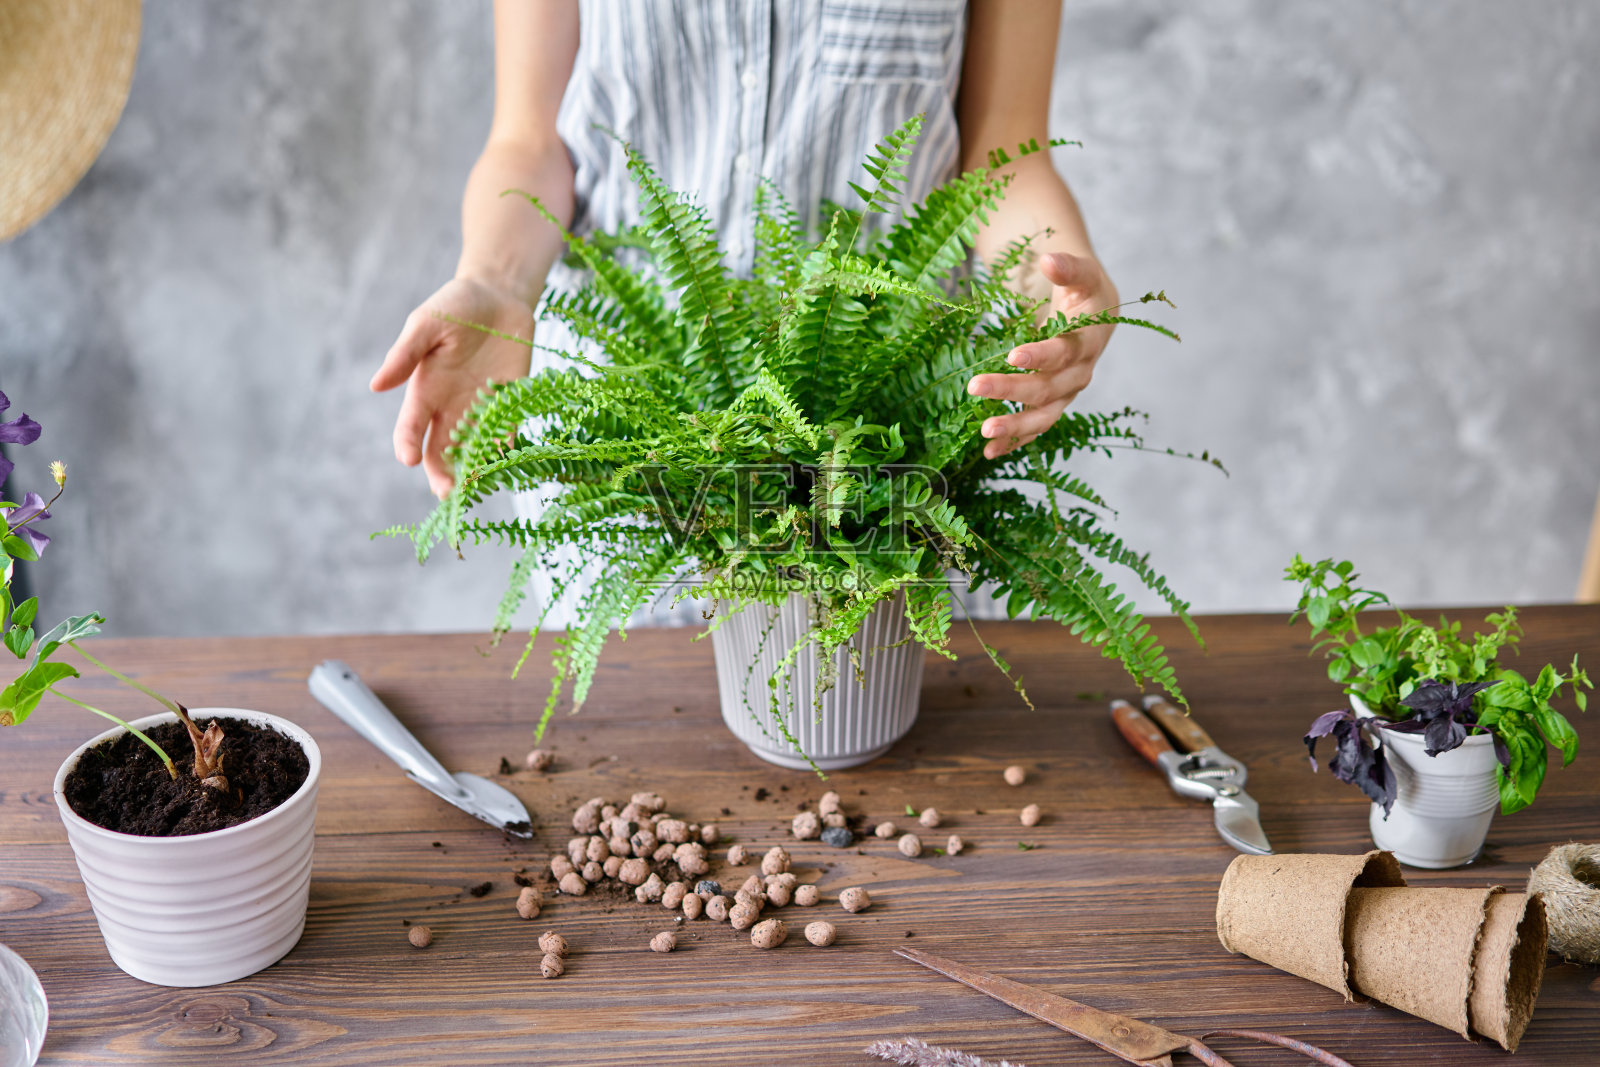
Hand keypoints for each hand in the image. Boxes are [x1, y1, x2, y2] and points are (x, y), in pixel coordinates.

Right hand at [371, 276, 534, 496]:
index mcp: (425, 390)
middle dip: (441, 472)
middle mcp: (450, 407)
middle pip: (441, 450)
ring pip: (473, 450)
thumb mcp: (427, 323)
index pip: (411, 426)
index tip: (409, 460)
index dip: (406, 444)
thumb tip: (375, 386)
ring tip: (475, 487)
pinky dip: (505, 452)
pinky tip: (507, 466)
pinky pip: (506, 435)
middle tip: (447, 492)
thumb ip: (405, 354)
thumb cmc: (455, 307)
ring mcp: (481, 409)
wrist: (499, 297)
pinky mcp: (511, 405)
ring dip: (473, 470)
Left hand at [966, 251, 1117, 459]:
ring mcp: (1067, 392)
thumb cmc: (1084, 289)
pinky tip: (989, 452)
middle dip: (1012, 389)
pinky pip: (1036, 428)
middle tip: (975, 386)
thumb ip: (1067, 267)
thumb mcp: (1082, 271)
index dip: (1041, 355)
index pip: (1066, 350)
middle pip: (1048, 387)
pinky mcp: (1054, 404)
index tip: (1011, 356)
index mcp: (1090, 338)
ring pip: (1045, 415)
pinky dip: (1015, 441)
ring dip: (1015, 426)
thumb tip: (1049, 260)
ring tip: (984, 432)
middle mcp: (1081, 371)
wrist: (1096, 313)